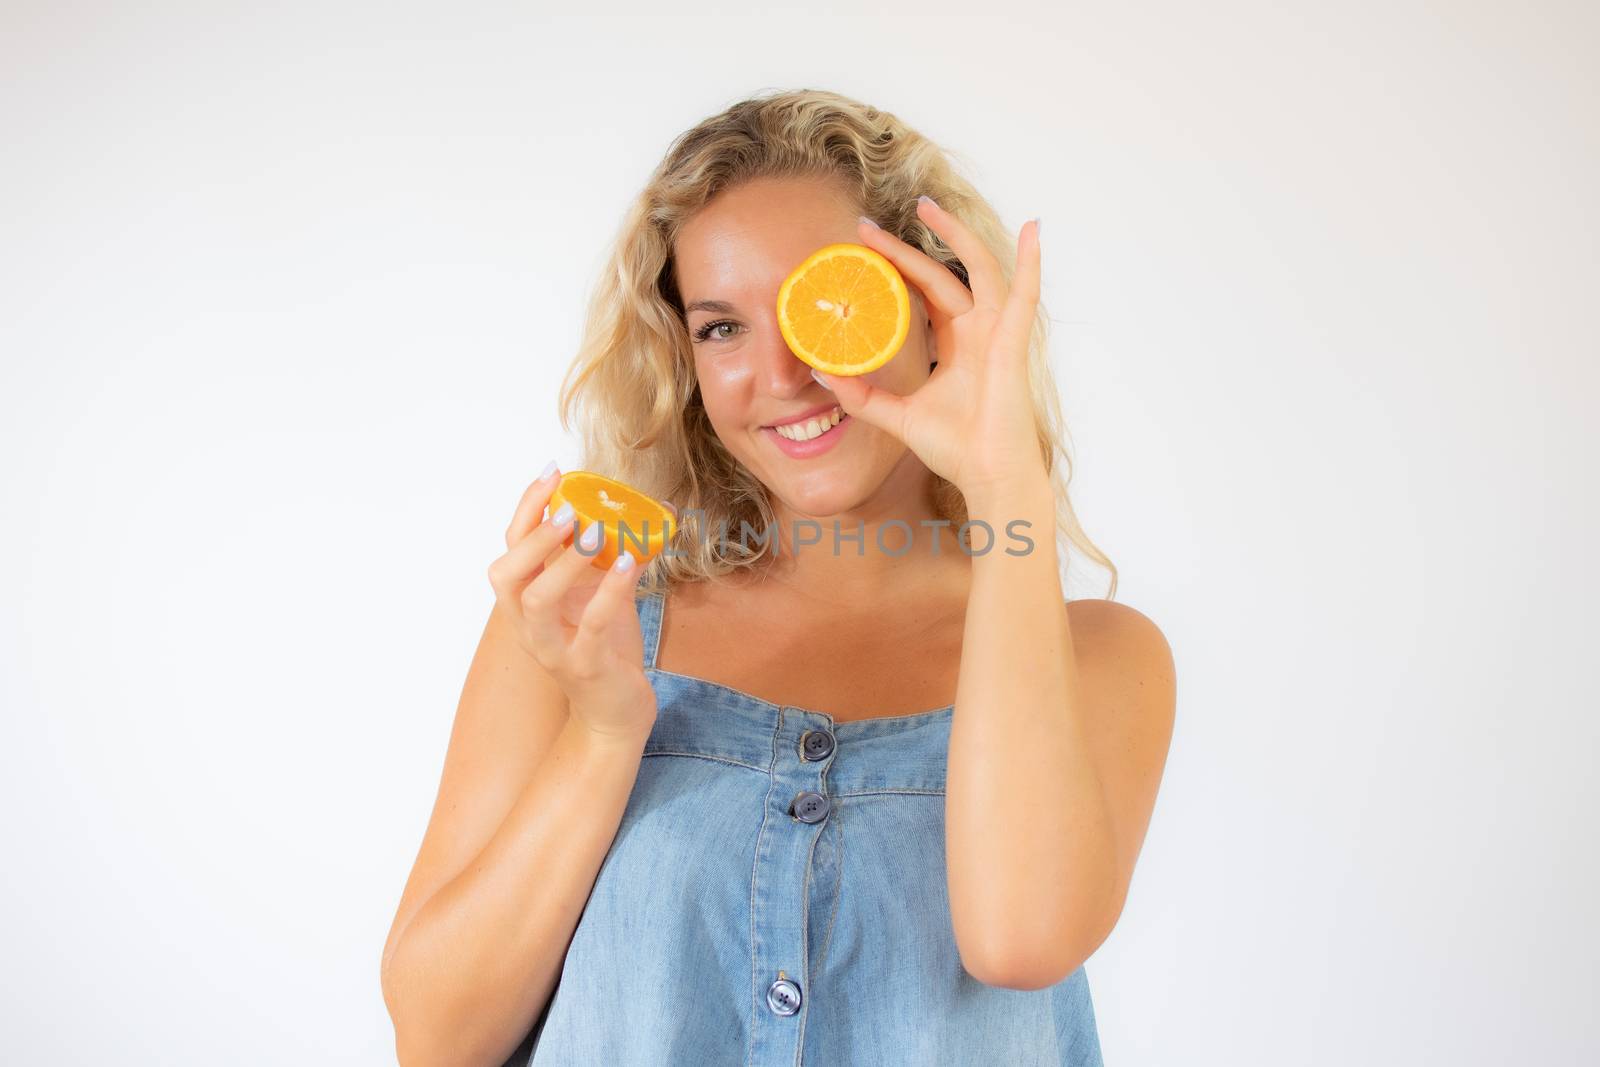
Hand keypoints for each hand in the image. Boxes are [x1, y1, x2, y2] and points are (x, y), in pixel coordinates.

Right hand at [486, 467, 657, 740]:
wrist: (616, 716)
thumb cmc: (604, 651)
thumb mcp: (599, 597)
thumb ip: (603, 562)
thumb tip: (634, 512)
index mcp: (526, 604)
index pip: (511, 550)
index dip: (525, 510)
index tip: (551, 472)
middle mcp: (529, 626)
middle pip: (506, 575)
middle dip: (532, 537)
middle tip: (568, 508)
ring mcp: (553, 649)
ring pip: (536, 602)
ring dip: (562, 563)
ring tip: (593, 533)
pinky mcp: (584, 668)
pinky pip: (591, 625)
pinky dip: (609, 591)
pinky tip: (632, 562)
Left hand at [814, 197, 1046, 498]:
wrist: (987, 475)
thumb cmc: (955, 447)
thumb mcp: (897, 415)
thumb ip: (861, 396)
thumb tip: (820, 373)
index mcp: (955, 342)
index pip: (922, 290)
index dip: (895, 266)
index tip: (861, 246)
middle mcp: (977, 329)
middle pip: (940, 272)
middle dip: (905, 246)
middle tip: (867, 225)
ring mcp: (996, 332)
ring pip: (978, 268)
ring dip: (955, 235)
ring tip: (928, 206)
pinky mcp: (1012, 342)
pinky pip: (1024, 295)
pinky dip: (1031, 261)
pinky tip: (1033, 228)